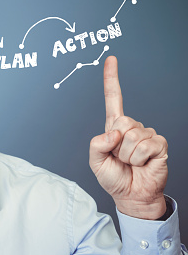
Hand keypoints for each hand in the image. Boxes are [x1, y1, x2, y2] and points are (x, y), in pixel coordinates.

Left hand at [89, 56, 168, 219]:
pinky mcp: (159, 144)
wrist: (132, 195)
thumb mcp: (95, 161)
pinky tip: (142, 163)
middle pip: (122, 121)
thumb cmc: (113, 177)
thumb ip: (96, 144)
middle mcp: (131, 127)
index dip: (112, 79)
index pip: (114, 98)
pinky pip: (145, 146)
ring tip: (129, 162)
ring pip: (132, 136)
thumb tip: (114, 132)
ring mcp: (147, 134)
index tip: (111, 59)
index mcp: (114, 127)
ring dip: (126, 155)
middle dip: (116, 144)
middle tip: (119, 157)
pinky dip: (138, 158)